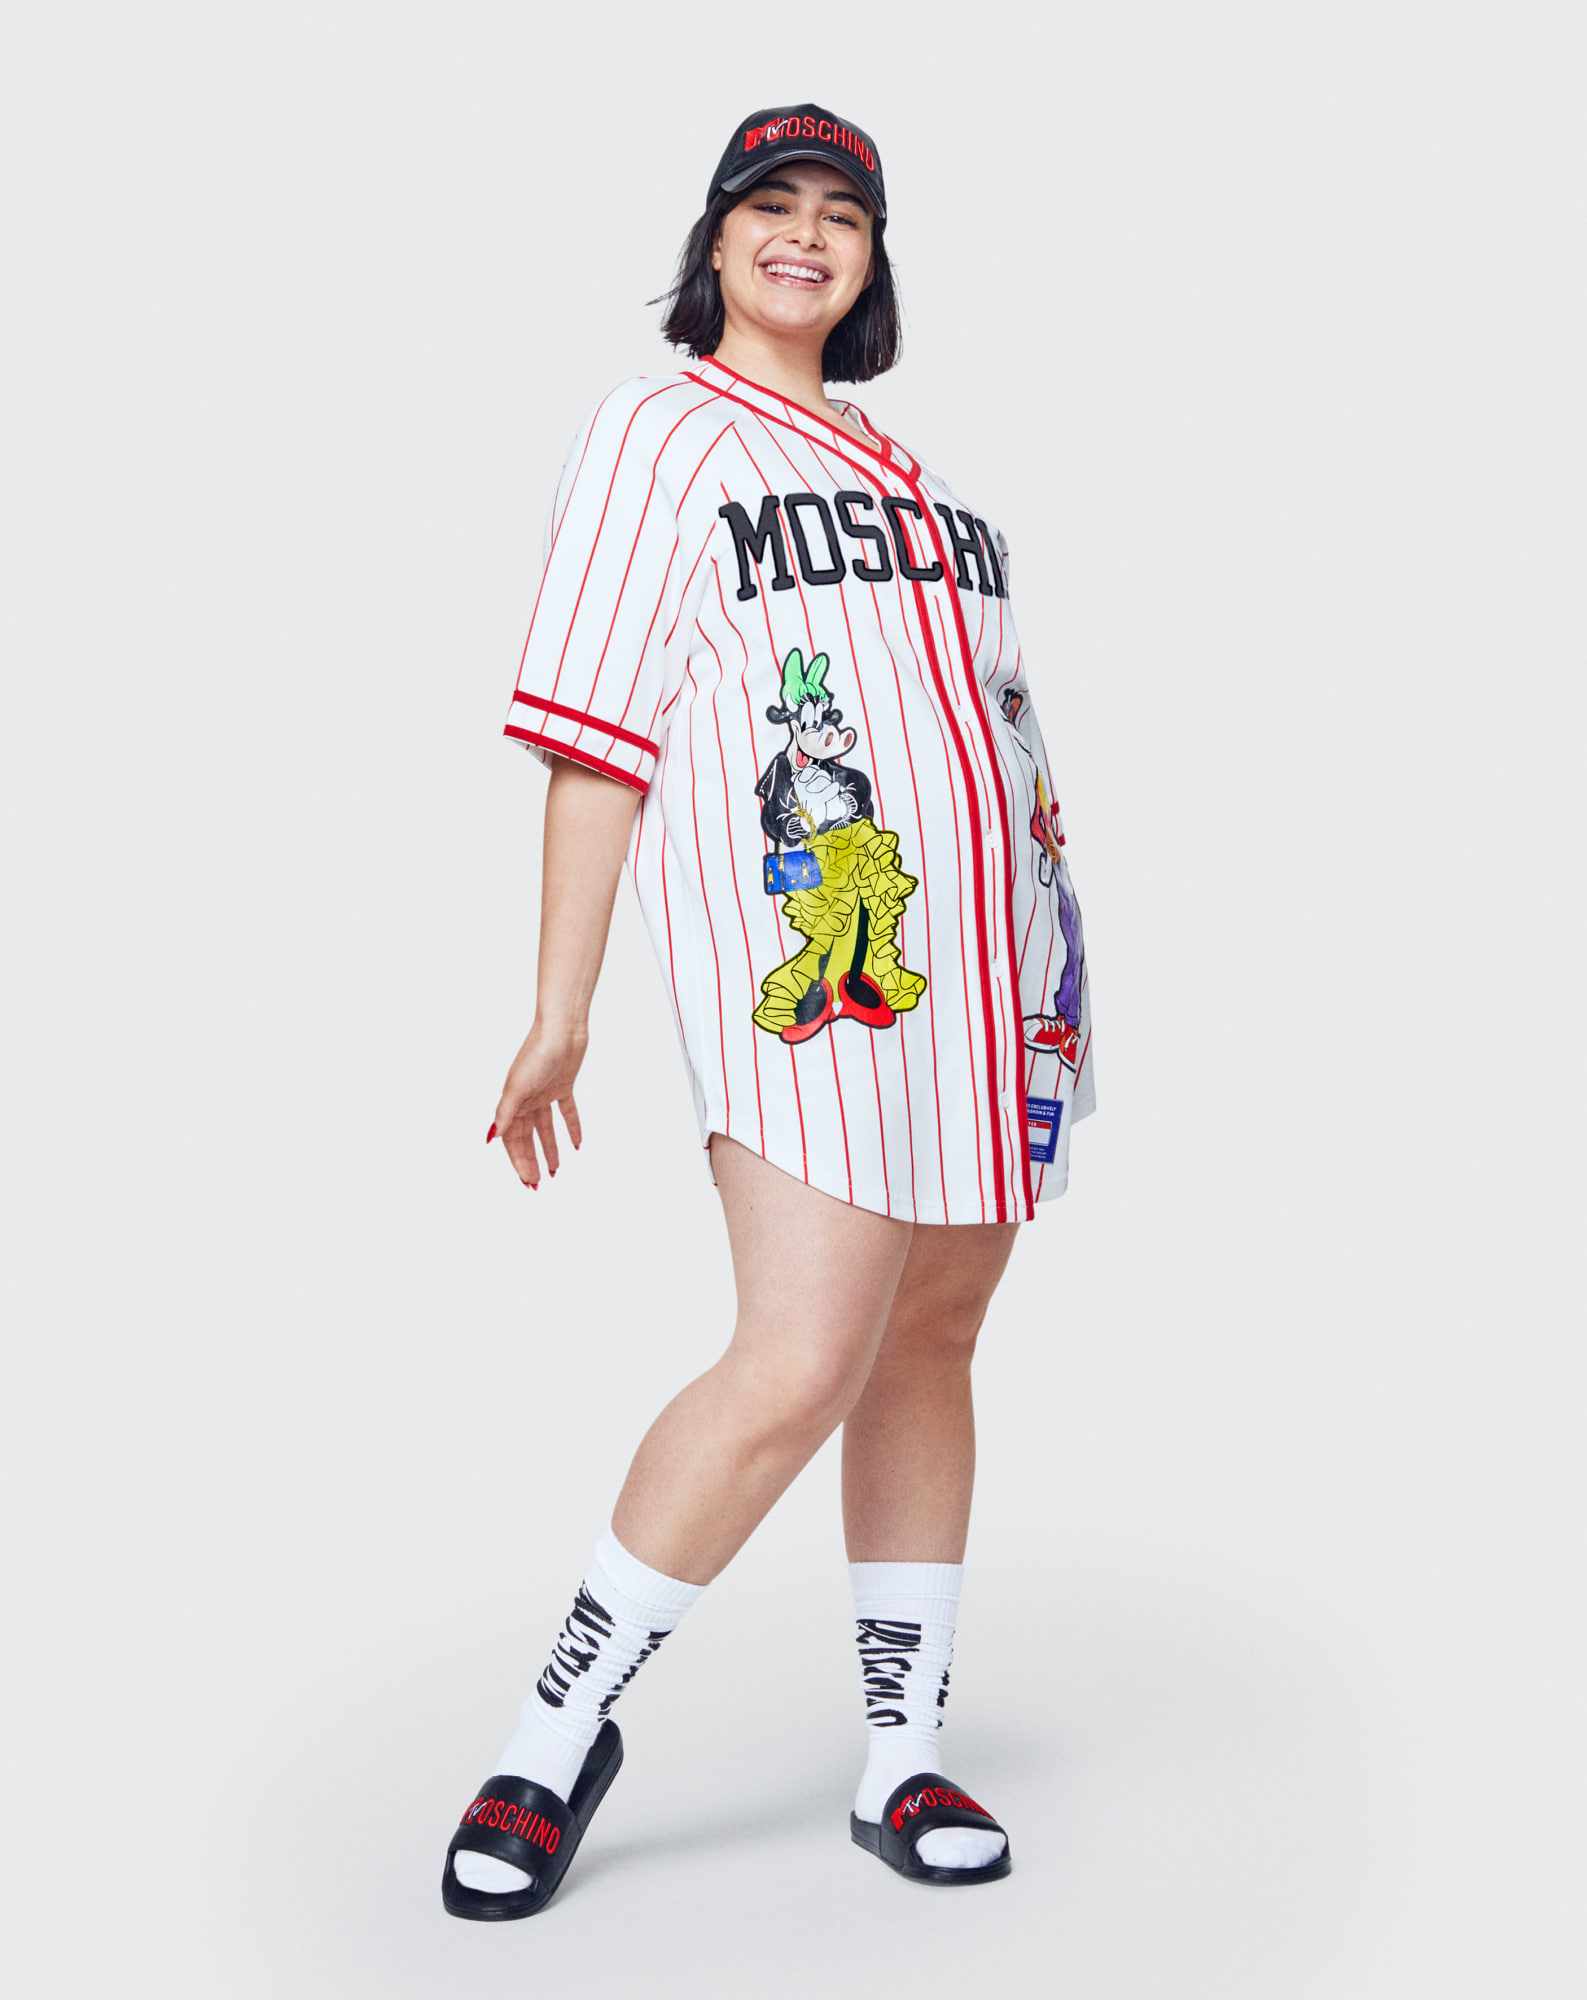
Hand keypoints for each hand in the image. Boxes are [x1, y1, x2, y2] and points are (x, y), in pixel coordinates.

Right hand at [488, 1021, 586, 1188]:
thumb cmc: (537, 1052)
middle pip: (527, 1137)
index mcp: (513, 1101)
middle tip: (538, 1183)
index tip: (527, 1181)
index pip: (513, 1139)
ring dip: (550, 1149)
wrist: (562, 1029)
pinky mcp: (563, 1085)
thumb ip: (505, 1112)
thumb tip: (492, 1137)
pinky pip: (566, 1112)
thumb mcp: (518, 1086)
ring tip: (556, 1171)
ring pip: (545, 1128)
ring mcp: (545, 1092)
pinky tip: (577, 1145)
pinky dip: (571, 1128)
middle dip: (531, 1161)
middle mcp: (527, 1099)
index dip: (519, 1161)